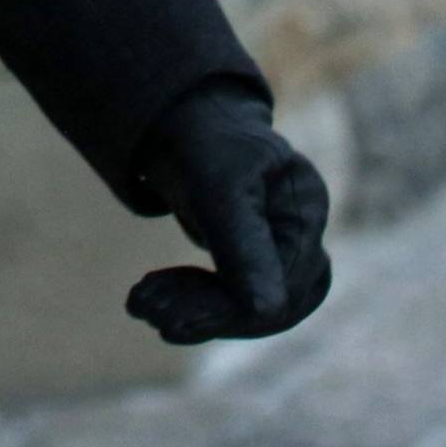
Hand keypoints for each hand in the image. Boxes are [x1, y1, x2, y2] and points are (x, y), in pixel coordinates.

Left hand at [125, 82, 331, 343]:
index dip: (229, 311)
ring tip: (140, 304)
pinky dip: (192, 306)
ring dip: (195, 314)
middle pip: (272, 305)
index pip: (284, 285)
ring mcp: (283, 249)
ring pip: (251, 311)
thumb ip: (243, 246)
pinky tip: (150, 300)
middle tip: (143, 309)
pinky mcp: (256, 263)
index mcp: (305, 207)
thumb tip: (269, 311)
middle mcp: (302, 233)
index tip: (167, 322)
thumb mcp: (218, 188)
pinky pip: (233, 303)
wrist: (183, 124)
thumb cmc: (205, 144)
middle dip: (206, 314)